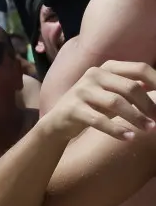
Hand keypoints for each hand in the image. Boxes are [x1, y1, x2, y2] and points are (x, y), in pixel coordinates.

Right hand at [41, 60, 155, 141]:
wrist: (58, 122)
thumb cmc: (92, 107)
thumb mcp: (114, 94)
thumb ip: (134, 89)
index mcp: (108, 67)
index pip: (139, 69)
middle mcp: (94, 75)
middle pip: (130, 87)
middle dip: (148, 105)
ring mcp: (81, 91)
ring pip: (116, 103)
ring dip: (136, 118)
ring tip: (148, 129)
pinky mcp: (72, 109)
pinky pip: (99, 120)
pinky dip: (116, 130)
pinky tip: (128, 138)